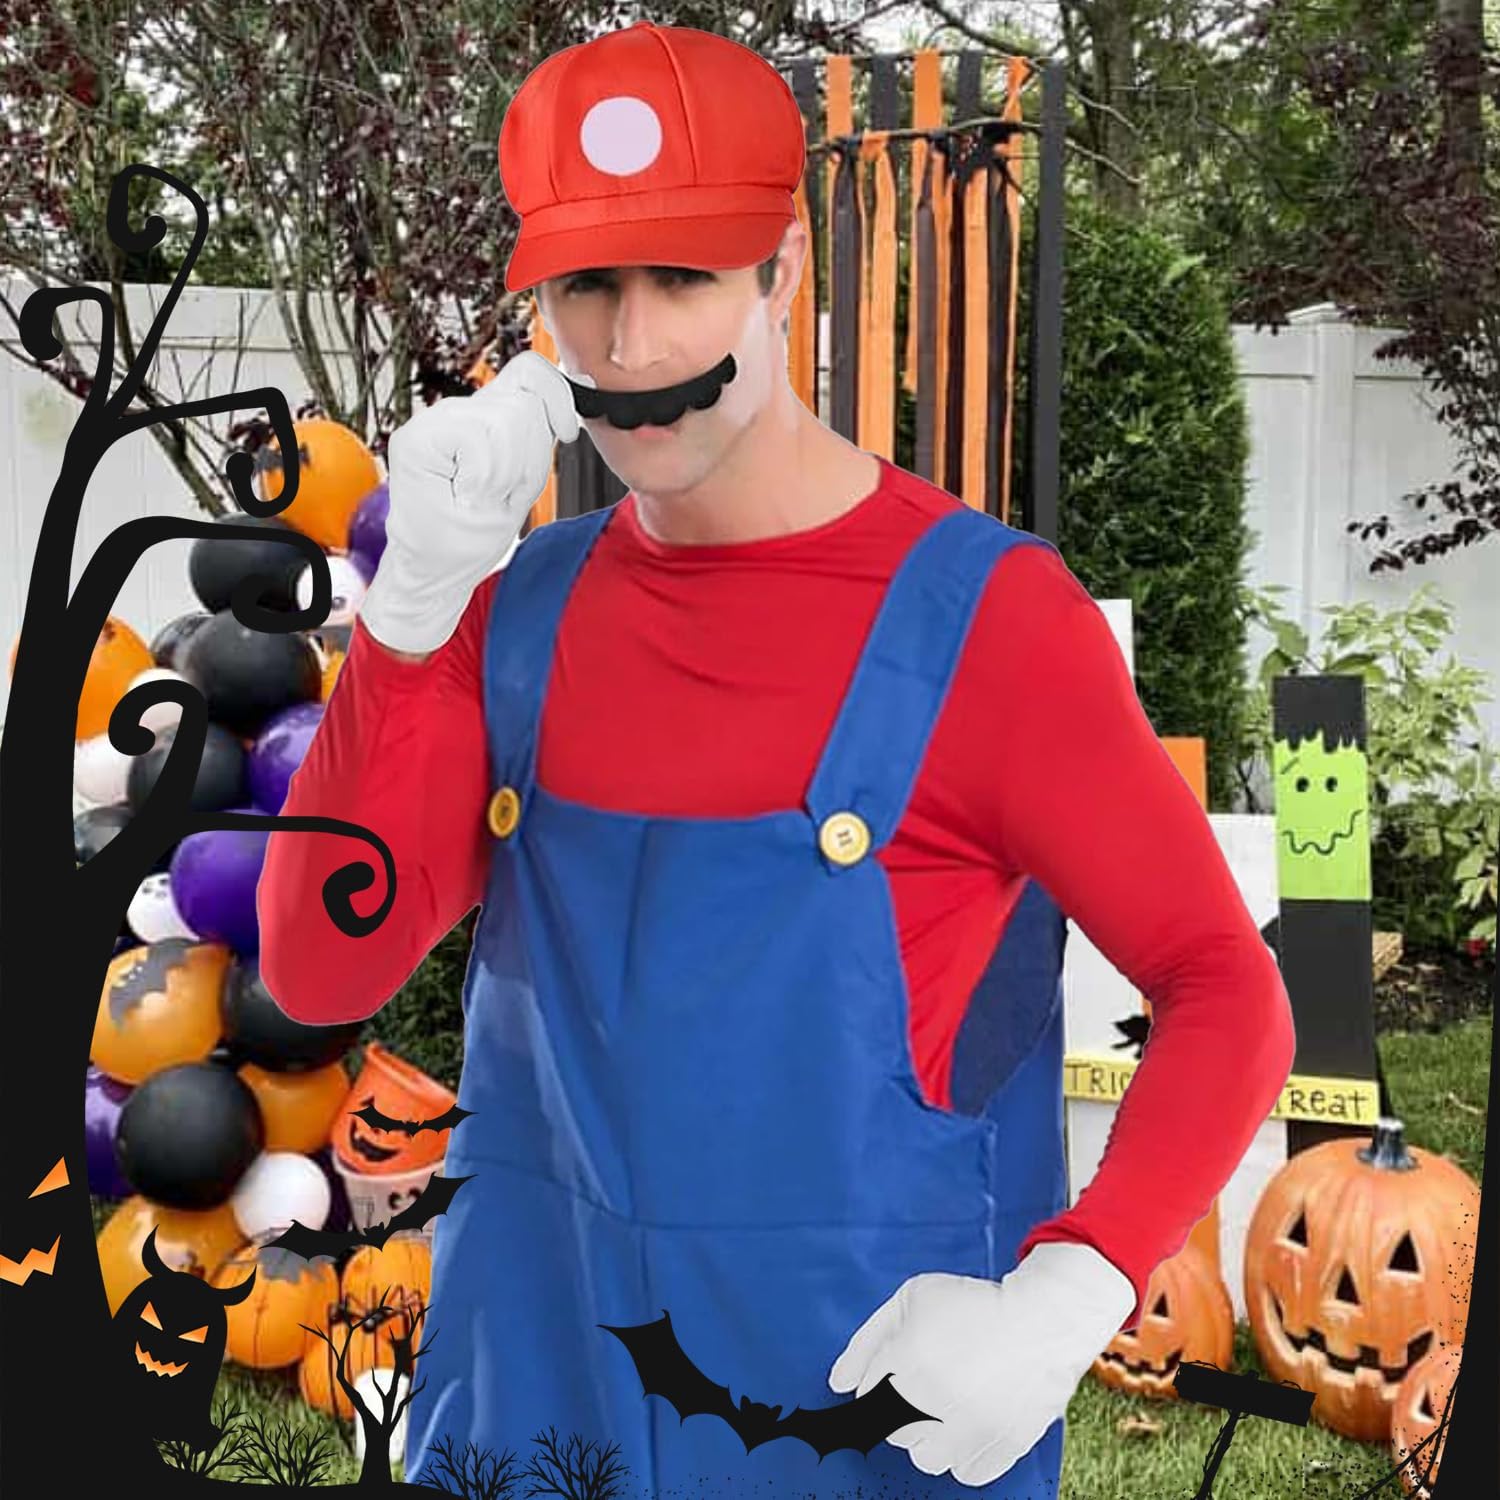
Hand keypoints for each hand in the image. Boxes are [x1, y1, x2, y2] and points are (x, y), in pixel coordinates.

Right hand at [358, 350, 580, 654]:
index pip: (531, 372)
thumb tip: (584, 378)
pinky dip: (483, 477)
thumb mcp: (527, 473)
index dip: (557, 399)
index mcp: (487, 411)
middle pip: (524, 404)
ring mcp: (433, 420)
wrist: (440, 569)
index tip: (565, 434)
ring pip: (504, 422)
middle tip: (500, 490)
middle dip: (527, 458)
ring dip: (505, 472)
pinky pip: (477, 440)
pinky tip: (464, 494)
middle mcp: (458, 407)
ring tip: (481, 495)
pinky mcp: (414, 438)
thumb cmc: (477, 527)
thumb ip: (545, 425)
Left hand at [827, 1243, 1133, 1487]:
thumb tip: (837, 1384)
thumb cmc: (973, 1304)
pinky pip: (965, 1472)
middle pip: (891, 1430)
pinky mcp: (1001, 1449)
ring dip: (929, 1434)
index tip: (901, 1367)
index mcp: (907, 1363)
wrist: (1043, 1321)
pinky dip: (964, 1452)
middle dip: (901, 1405)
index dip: (881, 1378)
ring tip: (948, 1402)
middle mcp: (933, 1404)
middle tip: (929, 1378)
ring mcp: (969, 1432)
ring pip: (926, 1458)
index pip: (866, 1396)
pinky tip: (972, 1419)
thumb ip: (867, 1339)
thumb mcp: (913, 1298)